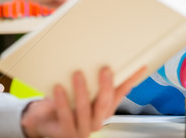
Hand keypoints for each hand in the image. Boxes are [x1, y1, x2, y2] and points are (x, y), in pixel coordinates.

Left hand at [20, 66, 145, 137]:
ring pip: (85, 110)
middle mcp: (97, 121)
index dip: (131, 80)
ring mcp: (83, 129)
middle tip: (104, 69)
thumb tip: (106, 56)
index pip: (121, 93)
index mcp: (105, 110)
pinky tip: (59, 88)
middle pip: (105, 104)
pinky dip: (62, 102)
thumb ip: (96, 78)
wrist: (45, 121)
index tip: (140, 66)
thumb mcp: (83, 89)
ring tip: (77, 74)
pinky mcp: (66, 133)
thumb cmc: (66, 103)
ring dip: (82, 91)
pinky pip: (65, 116)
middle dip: (106, 86)